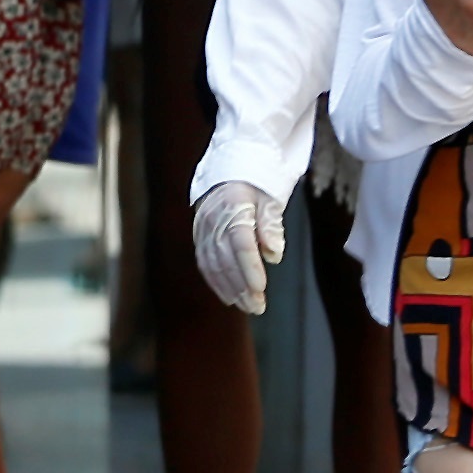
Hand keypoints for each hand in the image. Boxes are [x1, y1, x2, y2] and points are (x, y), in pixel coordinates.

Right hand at [190, 179, 281, 314]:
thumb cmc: (256, 181)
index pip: (240, 241)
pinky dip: (216, 281)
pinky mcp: (199, 234)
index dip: (249, 267)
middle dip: (241, 285)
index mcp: (233, 203)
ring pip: (212, 263)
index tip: (260, 288)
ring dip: (229, 288)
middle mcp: (213, 216)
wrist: (230, 165)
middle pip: (225, 257)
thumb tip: (274, 255)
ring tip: (247, 306)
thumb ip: (271, 224)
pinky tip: (229, 295)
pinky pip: (204, 261)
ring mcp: (202, 226)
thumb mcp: (271, 195)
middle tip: (258, 306)